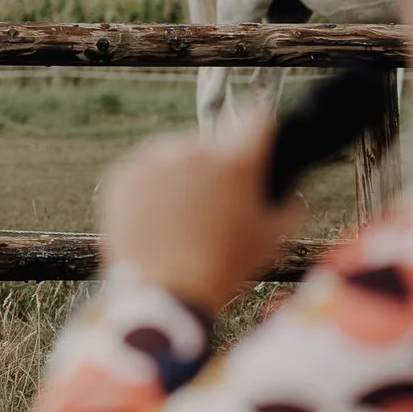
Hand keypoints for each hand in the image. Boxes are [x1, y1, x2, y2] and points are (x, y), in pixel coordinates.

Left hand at [97, 112, 304, 312]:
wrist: (163, 292)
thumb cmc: (225, 267)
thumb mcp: (271, 238)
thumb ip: (290, 206)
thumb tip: (290, 190)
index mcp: (235, 161)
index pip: (257, 120)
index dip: (261, 132)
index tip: (259, 143)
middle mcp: (192, 151)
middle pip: (212, 142)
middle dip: (219, 163)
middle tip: (218, 201)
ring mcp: (152, 160)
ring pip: (175, 153)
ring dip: (183, 171)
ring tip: (185, 214)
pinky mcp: (122, 174)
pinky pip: (143, 169)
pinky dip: (152, 185)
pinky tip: (159, 215)